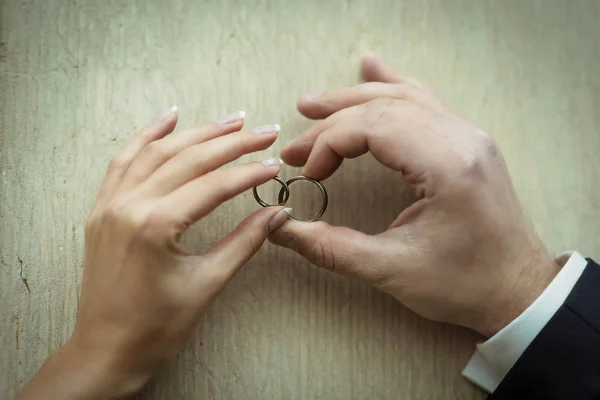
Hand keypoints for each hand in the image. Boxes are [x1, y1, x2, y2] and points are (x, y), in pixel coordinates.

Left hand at [16, 110, 288, 398]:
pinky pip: (123, 161)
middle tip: (263, 130)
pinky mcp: (102, 210)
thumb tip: (277, 214)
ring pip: (156, 152)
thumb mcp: (207, 283)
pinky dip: (147, 137)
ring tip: (229, 120)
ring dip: (195, 132)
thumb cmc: (156, 327)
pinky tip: (168, 120)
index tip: (274, 163)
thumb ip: (244, 241)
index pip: (214, 185)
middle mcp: (128, 206)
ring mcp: (110, 205)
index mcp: (155, 225)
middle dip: (231, 142)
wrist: (107, 350)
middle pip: (188, 159)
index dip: (249, 172)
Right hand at [269, 54, 560, 336]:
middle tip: (294, 145)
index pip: (374, 126)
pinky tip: (373, 69)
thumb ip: (331, 248)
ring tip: (314, 104)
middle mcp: (462, 139)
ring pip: (404, 97)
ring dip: (354, 98)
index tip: (307, 172)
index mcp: (448, 166)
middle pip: (384, 107)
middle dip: (332, 122)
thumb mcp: (393, 271)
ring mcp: (469, 136)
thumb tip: (280, 230)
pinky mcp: (468, 143)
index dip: (330, 143)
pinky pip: (425, 101)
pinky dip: (393, 87)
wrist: (518, 290)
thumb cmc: (465, 284)